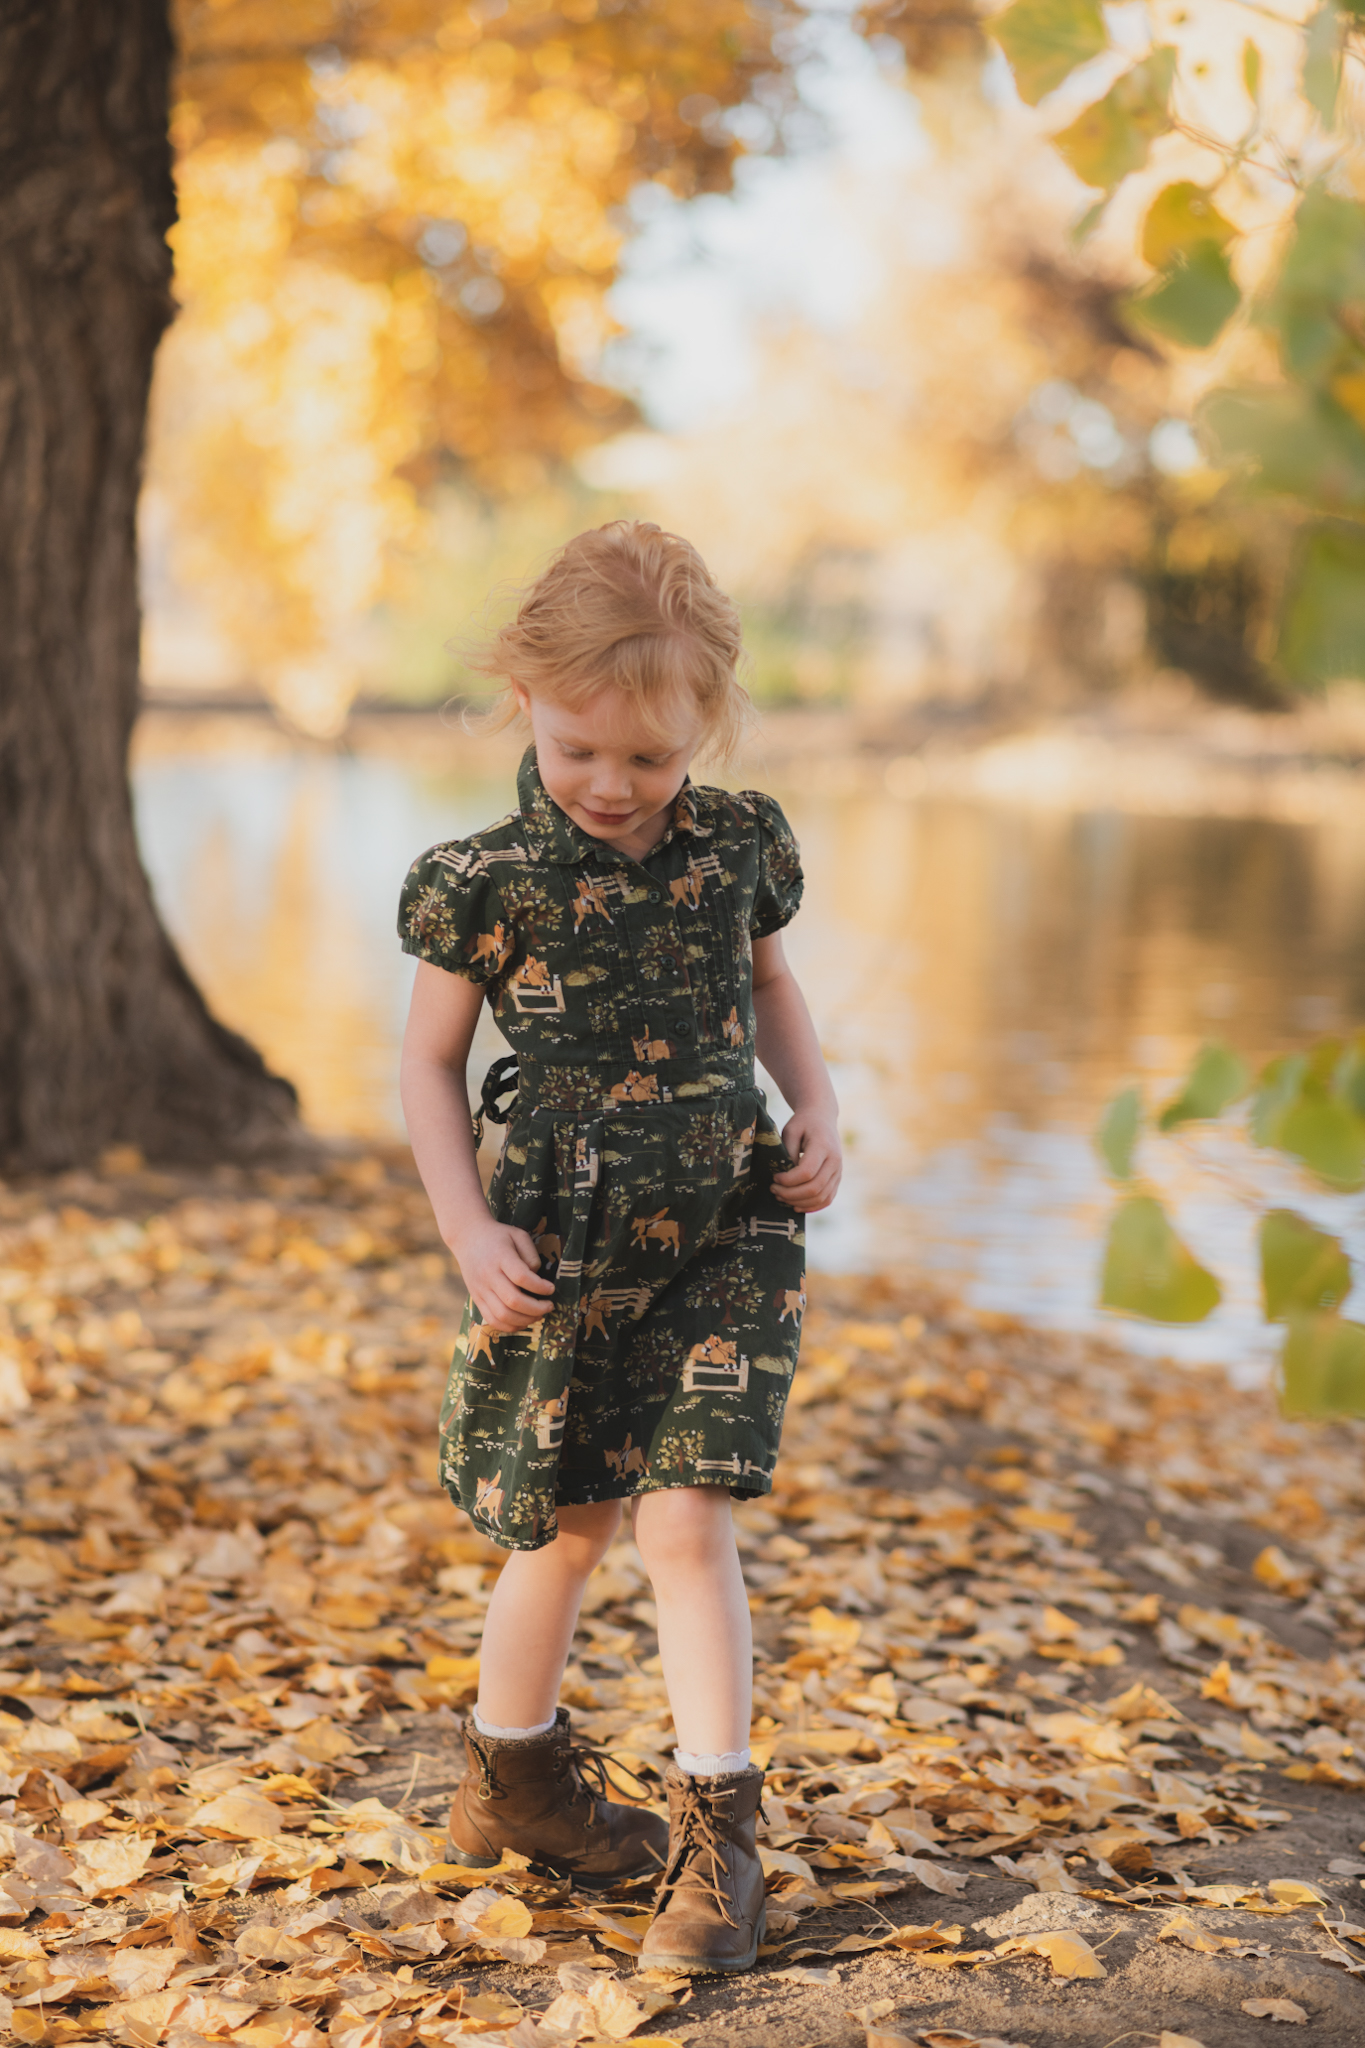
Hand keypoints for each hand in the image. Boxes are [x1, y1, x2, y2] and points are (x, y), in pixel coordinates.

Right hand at [449, 1217, 555, 1333]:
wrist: (467, 1237)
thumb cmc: (498, 1236)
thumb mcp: (518, 1235)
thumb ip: (531, 1255)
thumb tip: (536, 1277)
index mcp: (500, 1256)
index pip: (521, 1277)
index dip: (539, 1287)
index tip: (551, 1288)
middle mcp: (488, 1275)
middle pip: (513, 1300)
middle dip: (536, 1308)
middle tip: (549, 1306)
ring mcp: (480, 1289)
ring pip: (503, 1315)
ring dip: (525, 1320)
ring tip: (538, 1315)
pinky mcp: (476, 1298)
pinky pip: (492, 1320)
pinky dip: (509, 1326)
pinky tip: (522, 1321)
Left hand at [772, 1109, 841, 1212]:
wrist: (822, 1118)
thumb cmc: (803, 1124)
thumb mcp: (791, 1131)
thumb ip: (788, 1153)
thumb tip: (785, 1177)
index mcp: (823, 1146)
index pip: (807, 1172)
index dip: (788, 1181)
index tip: (774, 1177)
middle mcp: (835, 1160)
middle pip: (815, 1188)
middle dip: (790, 1194)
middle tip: (774, 1190)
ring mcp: (838, 1171)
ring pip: (821, 1197)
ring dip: (799, 1202)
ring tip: (781, 1197)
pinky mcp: (837, 1178)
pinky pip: (827, 1199)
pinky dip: (812, 1206)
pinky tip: (796, 1206)